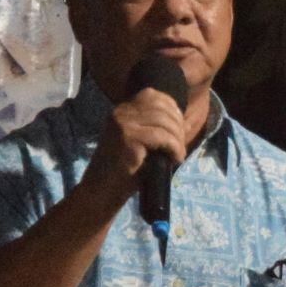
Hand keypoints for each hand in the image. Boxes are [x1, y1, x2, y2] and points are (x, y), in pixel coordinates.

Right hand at [78, 88, 187, 207]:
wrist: (101, 191)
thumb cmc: (122, 171)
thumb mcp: (139, 143)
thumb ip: (154, 128)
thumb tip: (184, 121)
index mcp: (121, 110)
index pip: (152, 95)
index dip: (171, 108)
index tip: (179, 128)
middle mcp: (121, 112)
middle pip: (161, 106)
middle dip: (177, 124)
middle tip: (180, 146)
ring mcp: (123, 123)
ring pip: (164, 121)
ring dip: (178, 139)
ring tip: (177, 154)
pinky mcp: (129, 137)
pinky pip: (162, 136)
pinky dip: (174, 148)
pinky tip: (175, 159)